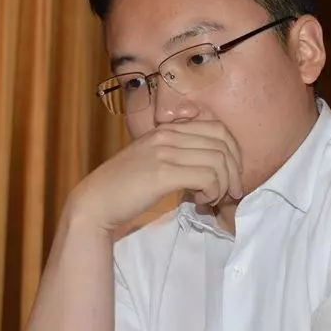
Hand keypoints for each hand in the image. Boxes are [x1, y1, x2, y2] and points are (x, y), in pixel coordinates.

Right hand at [70, 120, 243, 231]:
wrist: (96, 201)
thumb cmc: (126, 186)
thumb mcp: (155, 159)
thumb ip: (180, 154)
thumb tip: (215, 165)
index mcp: (168, 129)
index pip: (218, 128)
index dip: (234, 152)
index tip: (231, 175)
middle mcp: (167, 134)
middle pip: (223, 143)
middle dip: (234, 171)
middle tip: (231, 192)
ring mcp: (164, 152)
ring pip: (218, 161)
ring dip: (223, 184)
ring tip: (211, 198)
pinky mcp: (162, 173)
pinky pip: (206, 177)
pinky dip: (212, 192)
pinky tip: (200, 201)